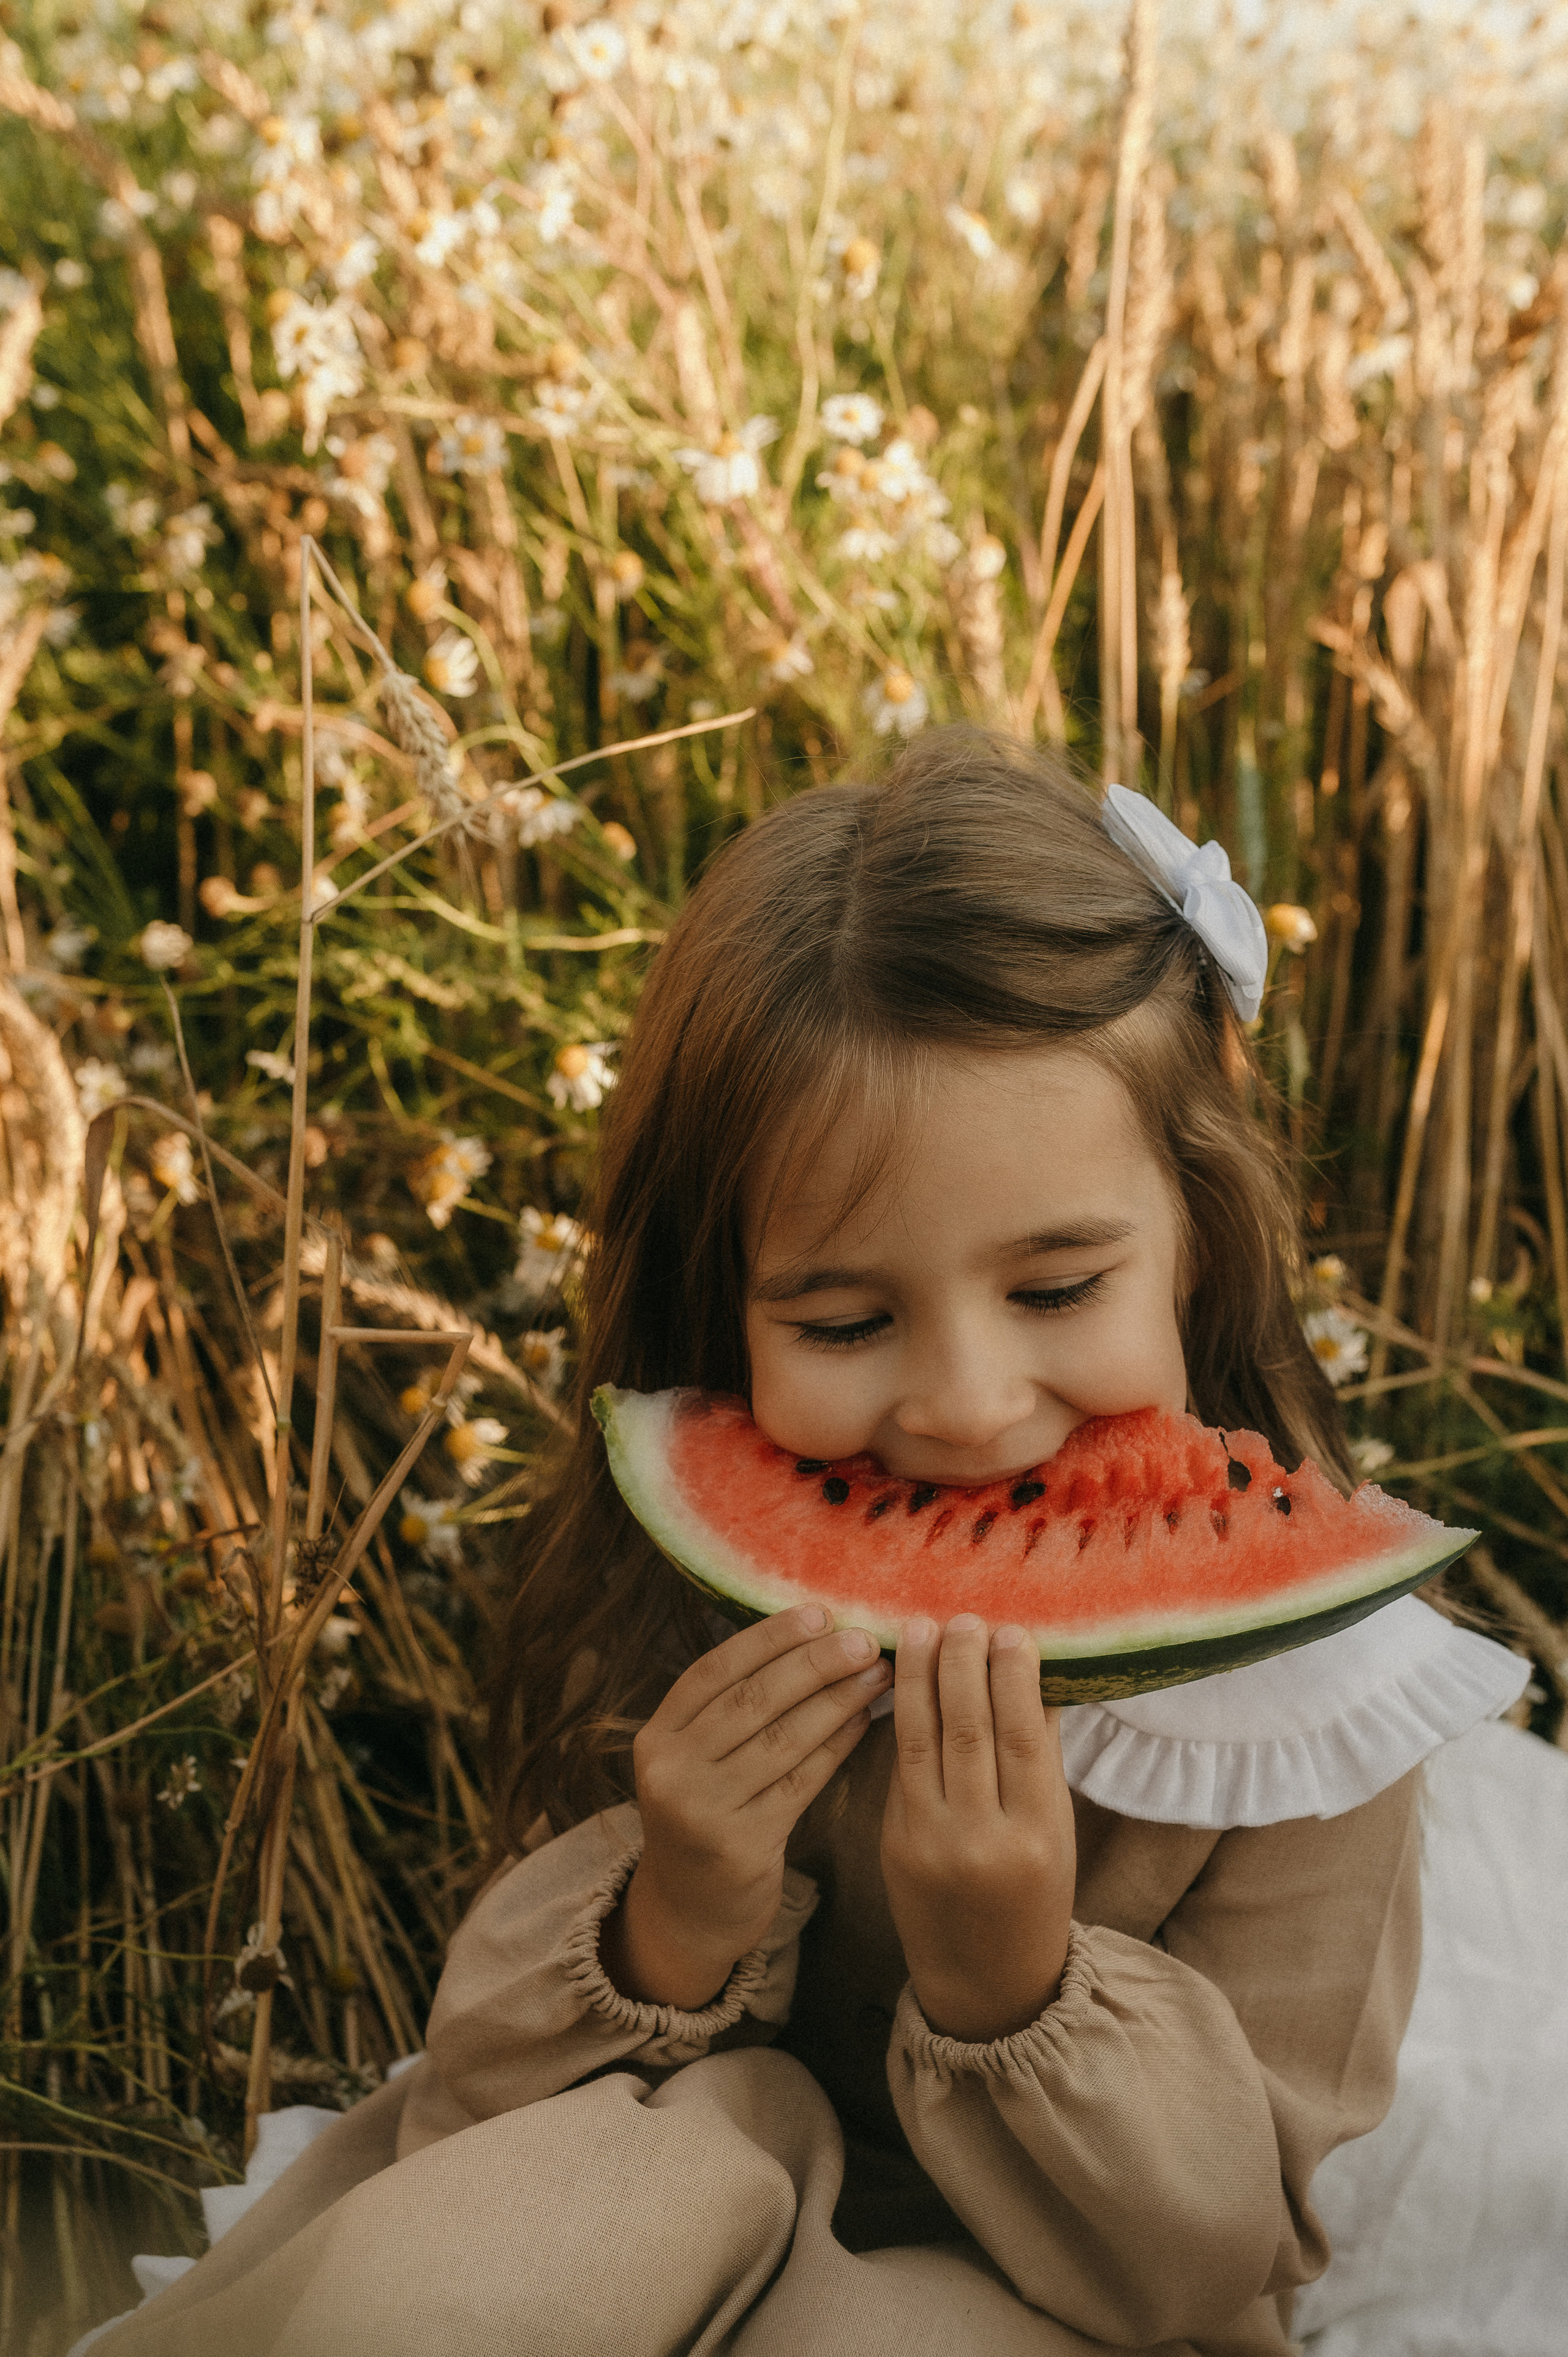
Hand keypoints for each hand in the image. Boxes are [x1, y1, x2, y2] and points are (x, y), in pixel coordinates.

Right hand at [602, 1605, 890, 2009]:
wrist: (688, 1911)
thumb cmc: (707, 1816)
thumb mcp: (698, 1759)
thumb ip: (733, 1707)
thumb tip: (809, 1636)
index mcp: (657, 1736)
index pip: (714, 1670)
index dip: (768, 1638)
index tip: (818, 1612)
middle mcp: (672, 1769)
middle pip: (752, 1699)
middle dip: (814, 1663)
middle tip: (865, 1639)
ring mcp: (703, 1809)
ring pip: (782, 1738)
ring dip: (837, 1700)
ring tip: (879, 1674)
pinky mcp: (741, 1845)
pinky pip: (801, 1782)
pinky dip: (837, 1746)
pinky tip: (867, 1722)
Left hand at [880, 1615, 1075, 2043]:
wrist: (986, 1982)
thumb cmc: (1035, 1895)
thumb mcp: (1057, 1832)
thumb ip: (1040, 1759)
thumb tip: (1030, 1672)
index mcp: (1040, 1833)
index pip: (1024, 1736)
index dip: (1014, 1677)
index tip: (1010, 1630)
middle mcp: (984, 1838)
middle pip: (969, 1729)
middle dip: (962, 1665)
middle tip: (963, 1617)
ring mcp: (931, 1842)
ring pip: (923, 1740)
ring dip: (920, 1676)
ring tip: (920, 1627)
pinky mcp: (895, 1844)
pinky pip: (898, 1767)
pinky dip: (900, 1716)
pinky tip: (900, 1677)